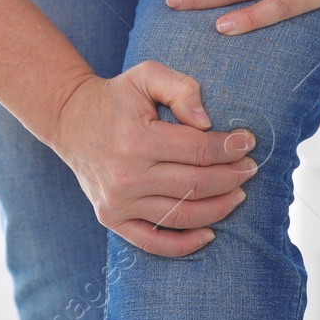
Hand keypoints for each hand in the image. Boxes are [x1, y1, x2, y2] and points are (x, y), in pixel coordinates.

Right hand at [47, 64, 259, 256]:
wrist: (69, 120)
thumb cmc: (116, 97)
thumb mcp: (146, 75)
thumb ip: (181, 89)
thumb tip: (206, 122)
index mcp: (137, 139)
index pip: (200, 150)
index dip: (231, 148)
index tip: (248, 143)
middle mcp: (126, 176)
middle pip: (196, 185)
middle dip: (232, 178)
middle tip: (250, 169)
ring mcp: (118, 202)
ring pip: (183, 215)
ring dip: (219, 208)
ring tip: (238, 195)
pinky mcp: (111, 218)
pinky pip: (153, 242)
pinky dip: (185, 245)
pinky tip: (210, 234)